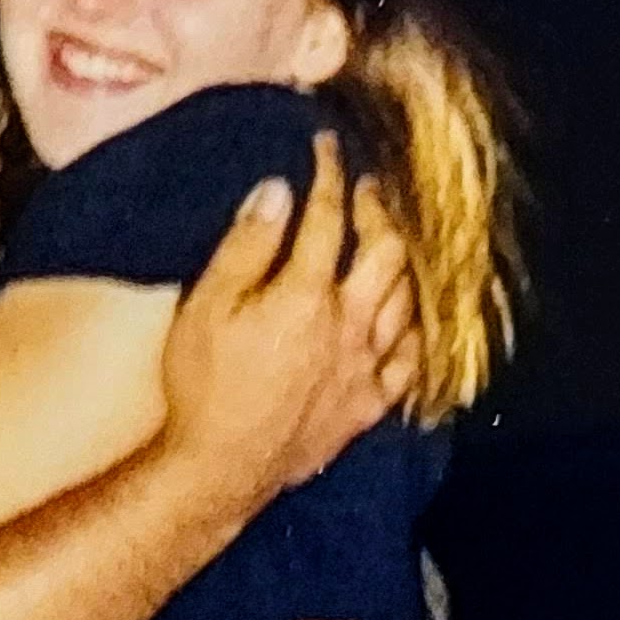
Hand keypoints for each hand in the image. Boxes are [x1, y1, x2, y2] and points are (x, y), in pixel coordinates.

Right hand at [157, 136, 419, 511]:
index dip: (328, 176)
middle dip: (378, 211)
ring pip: (406, 302)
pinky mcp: (367, 406)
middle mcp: (348, 324)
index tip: (325, 150)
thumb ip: (246, 246)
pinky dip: (416, 333)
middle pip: (384, 252)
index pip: (327, 219)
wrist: (218, 469)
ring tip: (395, 243)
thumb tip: (277, 192)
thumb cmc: (203, 387)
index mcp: (306, 294)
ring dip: (404, 263)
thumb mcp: (206, 307)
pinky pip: (411, 363)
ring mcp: (364, 367)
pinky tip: (412, 320)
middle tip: (368, 190)